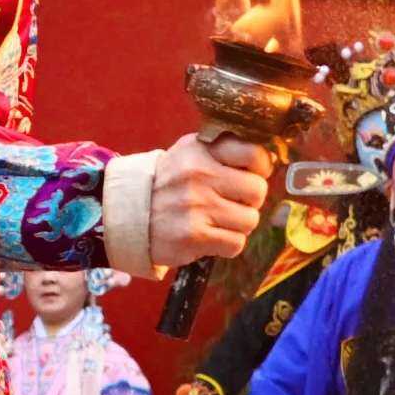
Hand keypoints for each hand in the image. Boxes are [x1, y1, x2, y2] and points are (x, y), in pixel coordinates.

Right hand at [149, 136, 268, 267]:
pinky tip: (209, 236)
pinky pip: (235, 243)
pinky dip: (227, 244)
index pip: (254, 154)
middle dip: (249, 200)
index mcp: (200, 151)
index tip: (251, 174)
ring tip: (217, 220)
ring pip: (250, 220)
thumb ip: (224, 151)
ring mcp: (196, 206)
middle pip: (258, 190)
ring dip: (238, 225)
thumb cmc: (168, 185)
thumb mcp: (189, 154)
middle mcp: (198, 175)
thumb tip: (268, 160)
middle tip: (232, 202)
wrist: (126, 216)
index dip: (260, 168)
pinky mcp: (194, 236)